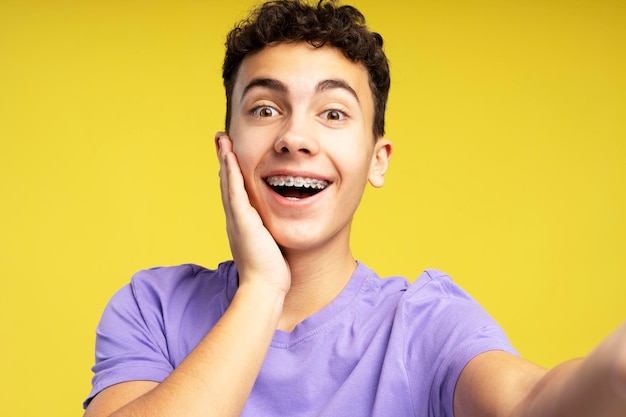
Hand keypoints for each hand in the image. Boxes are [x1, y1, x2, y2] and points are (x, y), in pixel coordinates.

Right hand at [215, 133, 290, 295]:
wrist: (264, 288)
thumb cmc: (269, 272)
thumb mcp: (268, 246)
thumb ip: (268, 234)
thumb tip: (273, 231)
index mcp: (242, 223)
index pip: (235, 191)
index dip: (231, 172)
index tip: (230, 154)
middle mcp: (235, 218)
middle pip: (227, 183)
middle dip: (224, 160)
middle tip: (221, 139)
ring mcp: (237, 219)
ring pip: (228, 183)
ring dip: (224, 159)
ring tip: (222, 139)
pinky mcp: (242, 221)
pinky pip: (235, 192)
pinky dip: (231, 173)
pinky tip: (229, 156)